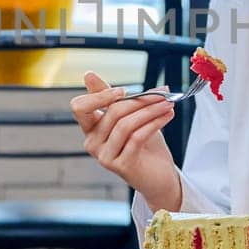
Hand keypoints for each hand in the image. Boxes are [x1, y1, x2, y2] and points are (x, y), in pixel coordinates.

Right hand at [70, 71, 180, 209]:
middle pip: (112, 113)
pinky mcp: (120, 166)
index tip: (124, 90)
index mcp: (90, 128)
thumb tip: (88, 74)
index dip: (100, 96)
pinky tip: (168, 116)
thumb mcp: (128, 116)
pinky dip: (155, 123)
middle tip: (163, 93)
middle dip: (140, 100)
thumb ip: (111, 98)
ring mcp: (104, 157)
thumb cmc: (144, 143)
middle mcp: (92, 143)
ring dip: (151, 110)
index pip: (79, 107)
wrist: (158, 175)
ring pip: (126, 124)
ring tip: (168, 104)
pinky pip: (137, 137)